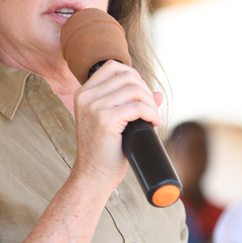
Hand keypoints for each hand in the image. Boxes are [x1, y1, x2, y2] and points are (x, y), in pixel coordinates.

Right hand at [72, 60, 162, 186]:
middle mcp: (86, 96)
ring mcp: (94, 107)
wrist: (93, 175)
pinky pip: (138, 107)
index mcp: (84, 93)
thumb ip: (131, 104)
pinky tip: (155, 123)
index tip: (142, 96)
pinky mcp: (105, 120)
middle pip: (127, 76)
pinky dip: (152, 113)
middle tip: (151, 109)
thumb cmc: (105, 150)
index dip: (134, 76)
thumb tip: (157, 94)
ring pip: (135, 89)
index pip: (113, 66)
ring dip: (150, 103)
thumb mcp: (114, 122)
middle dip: (145, 90)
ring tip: (153, 117)